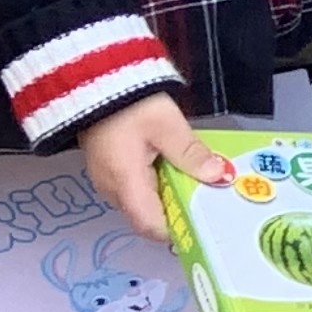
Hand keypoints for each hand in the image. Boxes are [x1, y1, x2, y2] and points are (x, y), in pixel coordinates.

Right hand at [76, 89, 219, 242]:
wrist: (95, 81)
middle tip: (210, 198)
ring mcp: (108, 180)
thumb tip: (217, 176)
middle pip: (148, 216)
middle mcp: (112, 189)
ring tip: (200, 182)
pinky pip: (137, 187)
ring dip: (170, 195)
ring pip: (144, 202)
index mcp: (125, 183)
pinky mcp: (110, 168)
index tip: (203, 222)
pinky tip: (179, 169)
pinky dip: (159, 184)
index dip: (176, 229)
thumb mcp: (167, 126)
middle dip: (179, 211)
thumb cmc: (130, 104)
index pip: (149, 225)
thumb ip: (191, 153)